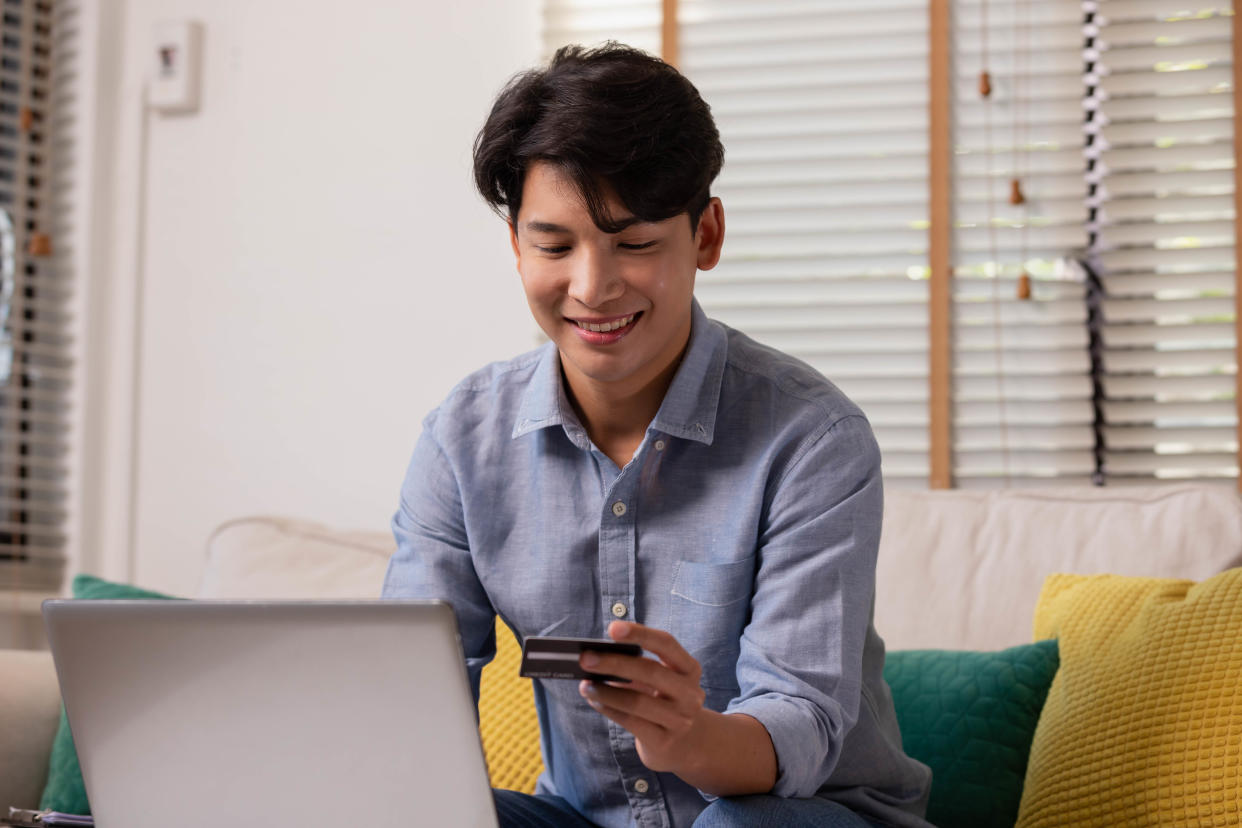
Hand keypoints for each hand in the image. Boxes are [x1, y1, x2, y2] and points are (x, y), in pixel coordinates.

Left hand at [577, 620, 707, 772]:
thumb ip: (637, 664)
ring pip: (637, 702)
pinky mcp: (664, 742)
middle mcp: (690, 693)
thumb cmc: (661, 699)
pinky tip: (594, 700)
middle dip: (614, 663)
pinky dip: (608, 709)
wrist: (683, 743)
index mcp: (689, 668)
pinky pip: (631, 722)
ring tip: (584, 684)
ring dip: (606, 691)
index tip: (612, 628)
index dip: (640, 634)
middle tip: (585, 658)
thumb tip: (597, 656)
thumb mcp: (659, 679)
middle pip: (650, 672)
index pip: (666, 643)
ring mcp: (680, 720)